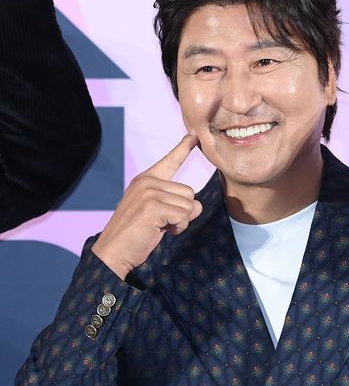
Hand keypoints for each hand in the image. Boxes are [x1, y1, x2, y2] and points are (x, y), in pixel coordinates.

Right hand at [92, 132, 201, 278]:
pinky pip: (184, 215)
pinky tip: (163, 232)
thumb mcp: (155, 212)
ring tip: (161, 227)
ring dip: (181, 221)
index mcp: (145, 179)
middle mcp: (147, 181)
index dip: (183, 147)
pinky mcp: (153, 206)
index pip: (170, 160)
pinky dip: (179, 227)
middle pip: (189, 192)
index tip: (193, 134)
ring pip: (189, 204)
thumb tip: (197, 205)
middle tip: (164, 222)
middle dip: (184, 212)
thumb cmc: (135, 234)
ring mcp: (149, 192)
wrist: (113, 251)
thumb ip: (174, 202)